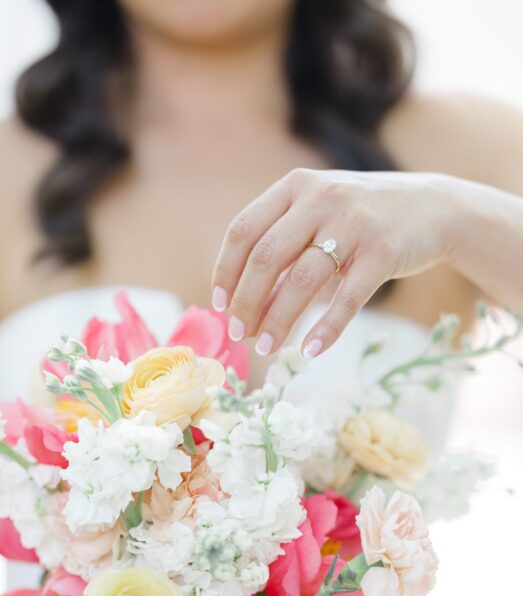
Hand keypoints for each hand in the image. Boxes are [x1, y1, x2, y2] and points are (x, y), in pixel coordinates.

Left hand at [211, 168, 453, 356]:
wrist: (434, 208)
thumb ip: (282, 247)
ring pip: (301, 281)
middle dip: (246, 302)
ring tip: (266, 348)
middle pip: (266, 258)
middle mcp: (321, 198)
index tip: (220, 306)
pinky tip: (310, 350)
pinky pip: (346, 299)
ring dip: (278, 320)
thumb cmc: (360, 220)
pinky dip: (326, 329)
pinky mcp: (383, 251)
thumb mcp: (318, 215)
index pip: (243, 231)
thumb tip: (243, 305)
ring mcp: (353, 223)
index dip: (225, 272)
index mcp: (295, 186)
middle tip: (239, 335)